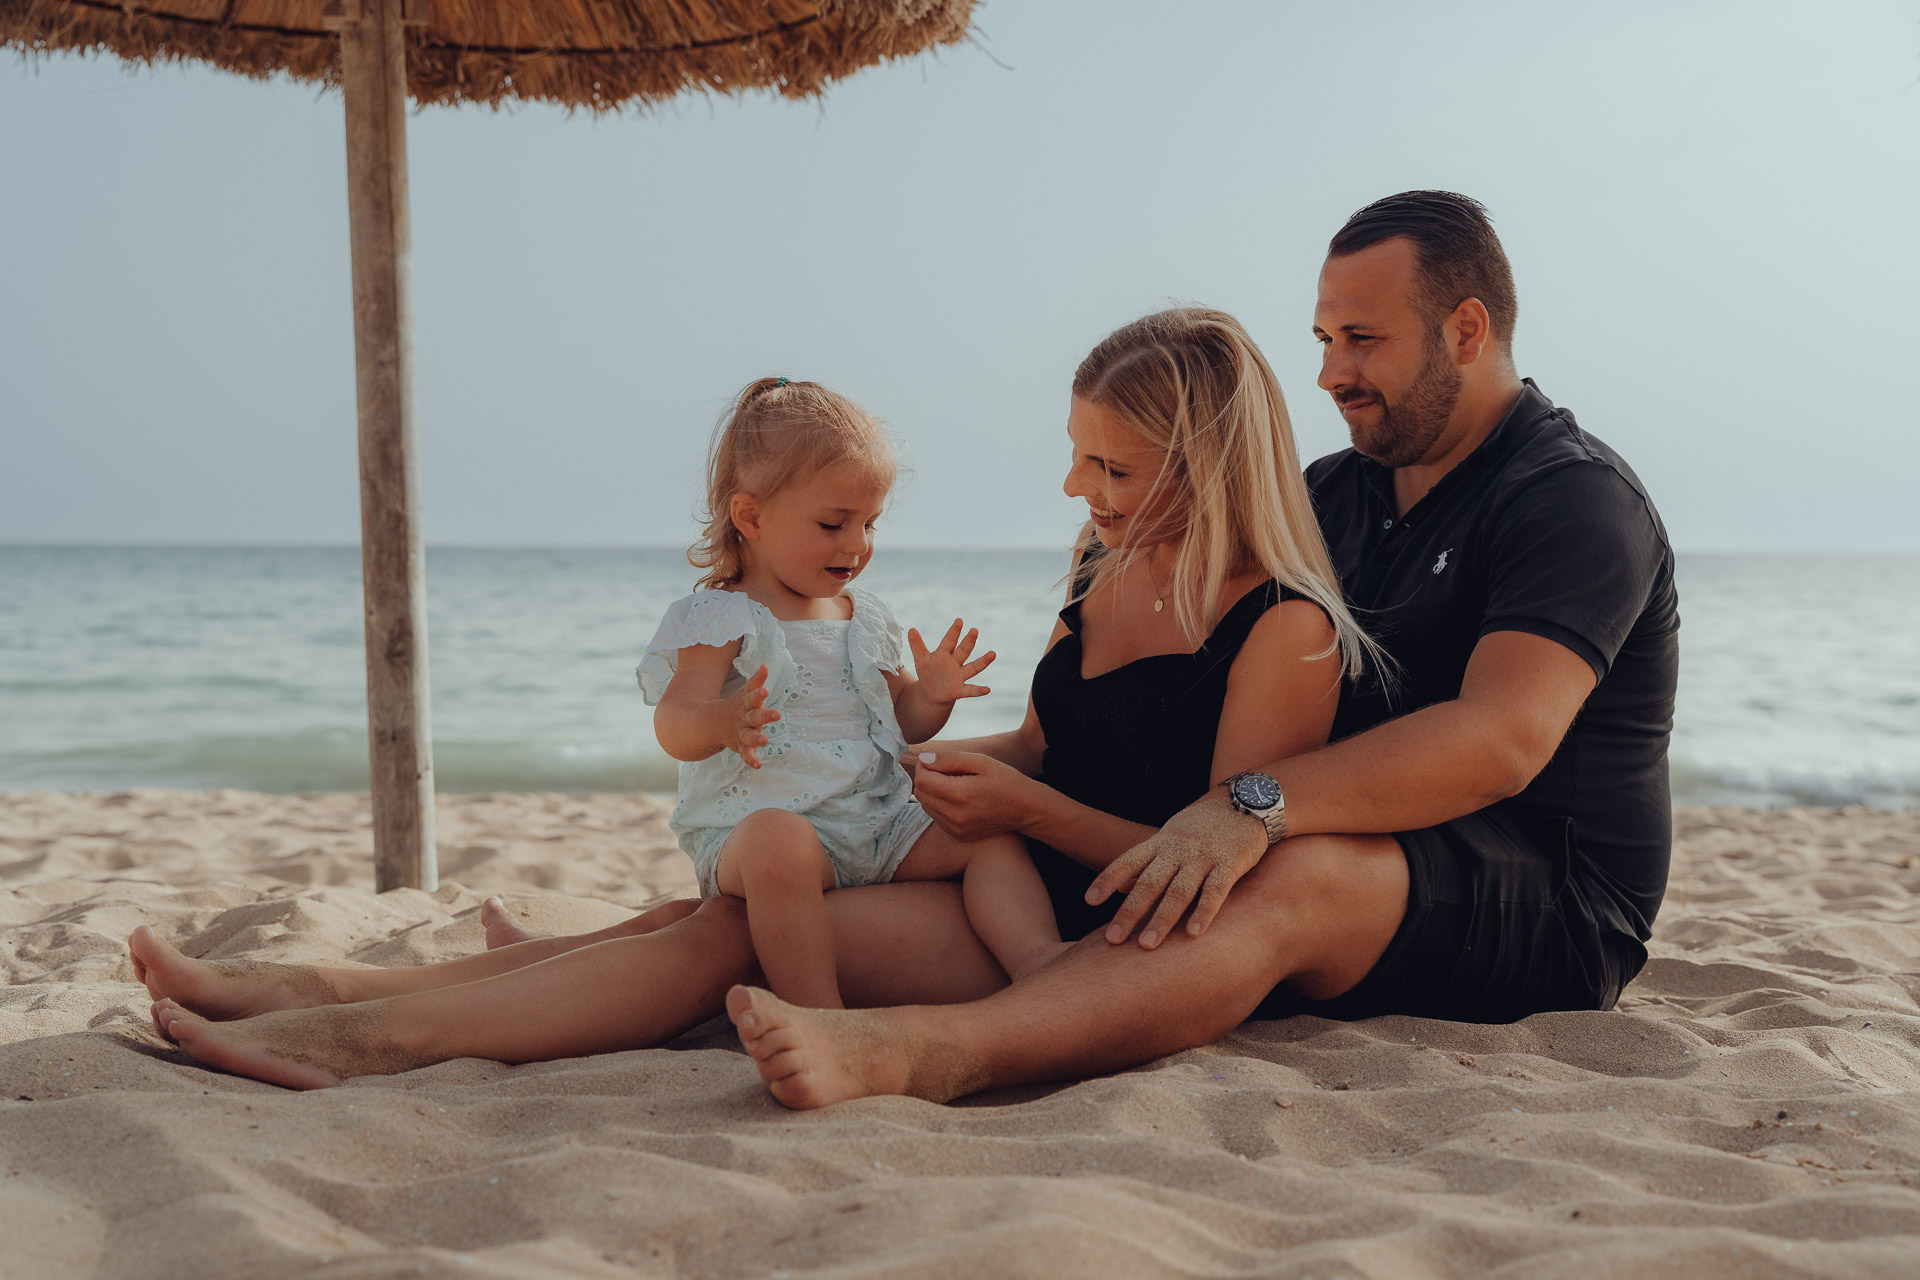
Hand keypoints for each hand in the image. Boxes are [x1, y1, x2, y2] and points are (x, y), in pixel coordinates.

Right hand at [725, 665, 780, 768]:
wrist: (712, 724)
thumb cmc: (736, 706)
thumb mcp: (745, 694)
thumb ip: (756, 682)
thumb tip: (765, 665)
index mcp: (746, 705)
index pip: (753, 698)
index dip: (759, 694)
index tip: (765, 690)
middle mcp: (744, 719)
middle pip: (755, 717)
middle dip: (766, 715)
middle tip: (777, 714)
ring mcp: (741, 733)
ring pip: (749, 737)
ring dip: (756, 738)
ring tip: (765, 740)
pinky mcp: (741, 747)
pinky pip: (746, 754)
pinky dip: (750, 760)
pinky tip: (757, 765)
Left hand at [907, 620, 994, 705]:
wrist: (931, 692)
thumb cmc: (928, 672)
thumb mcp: (921, 659)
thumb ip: (917, 645)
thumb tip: (911, 629)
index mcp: (944, 654)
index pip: (949, 641)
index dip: (953, 631)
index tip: (959, 620)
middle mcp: (955, 663)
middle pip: (963, 651)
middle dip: (968, 641)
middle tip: (974, 630)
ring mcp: (959, 676)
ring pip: (973, 668)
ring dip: (983, 661)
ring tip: (992, 653)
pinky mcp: (959, 690)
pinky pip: (971, 690)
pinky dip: (979, 690)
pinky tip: (987, 689)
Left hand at [911, 750, 1032, 840]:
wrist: (1027, 810)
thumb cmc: (1007, 781)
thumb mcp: (982, 762)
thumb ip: (950, 759)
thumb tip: (924, 758)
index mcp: (960, 795)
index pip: (922, 780)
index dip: (924, 766)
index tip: (935, 760)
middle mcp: (954, 816)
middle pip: (920, 793)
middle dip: (926, 778)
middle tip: (944, 769)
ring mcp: (956, 828)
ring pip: (925, 806)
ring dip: (932, 792)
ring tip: (953, 784)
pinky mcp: (958, 835)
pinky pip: (936, 817)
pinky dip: (940, 805)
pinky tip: (957, 798)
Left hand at [1085, 795, 1269, 948]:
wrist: (1246, 801)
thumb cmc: (1203, 825)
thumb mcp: (1171, 834)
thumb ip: (1150, 860)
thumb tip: (1122, 887)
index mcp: (1161, 842)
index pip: (1128, 861)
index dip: (1107, 880)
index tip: (1089, 901)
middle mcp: (1178, 849)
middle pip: (1149, 883)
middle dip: (1129, 912)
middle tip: (1112, 939)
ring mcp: (1204, 856)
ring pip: (1178, 891)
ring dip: (1161, 919)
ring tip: (1146, 945)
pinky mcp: (1230, 863)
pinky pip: (1215, 891)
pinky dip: (1203, 913)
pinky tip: (1192, 934)